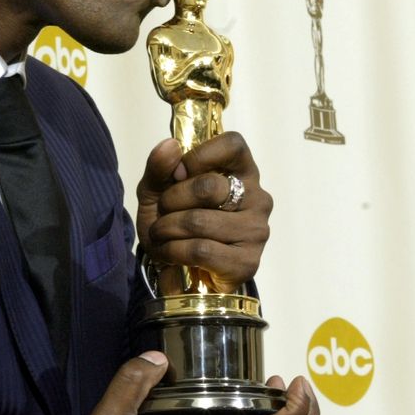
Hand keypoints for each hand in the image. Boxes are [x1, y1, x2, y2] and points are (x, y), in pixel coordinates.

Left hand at [136, 131, 271, 291]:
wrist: (175, 270)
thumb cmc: (174, 221)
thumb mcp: (157, 190)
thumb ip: (160, 167)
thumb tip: (170, 146)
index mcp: (241, 171)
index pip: (232, 144)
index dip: (198, 156)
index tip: (177, 173)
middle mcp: (257, 198)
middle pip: (208, 187)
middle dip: (171, 200)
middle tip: (164, 212)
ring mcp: (256, 231)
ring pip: (199, 221)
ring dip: (167, 229)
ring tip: (163, 235)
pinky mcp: (248, 262)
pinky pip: (200, 250)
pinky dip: (173, 251)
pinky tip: (171, 254)